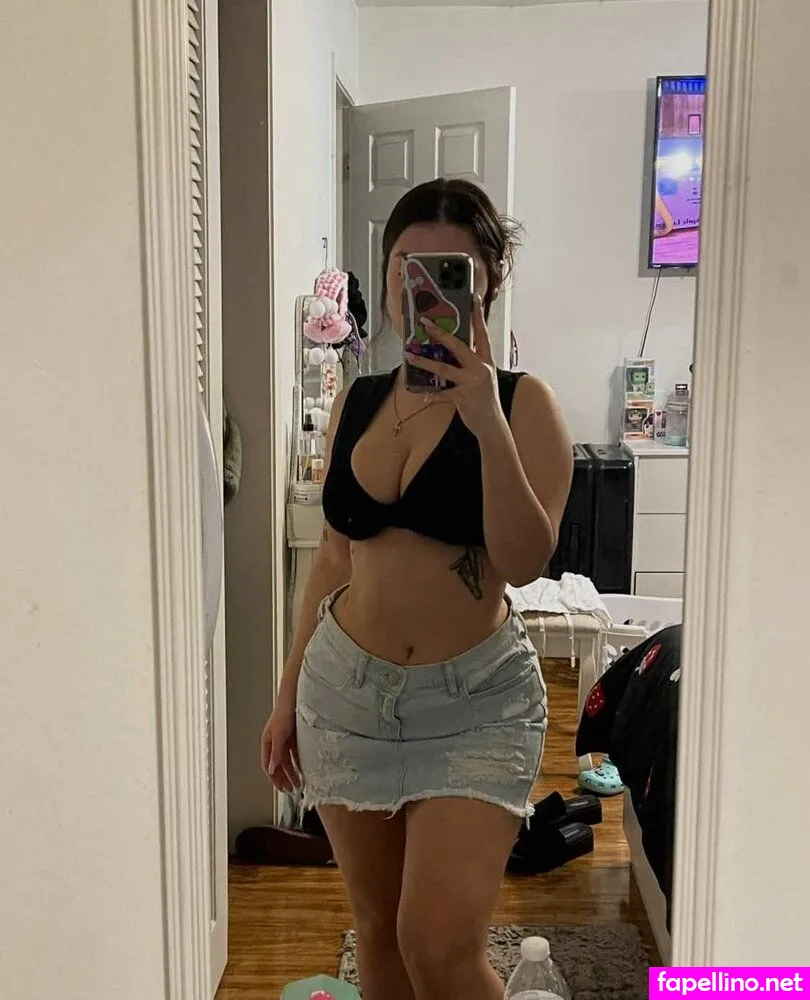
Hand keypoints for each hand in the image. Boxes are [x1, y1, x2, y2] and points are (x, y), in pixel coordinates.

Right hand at [260, 683, 300, 792]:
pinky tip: (302, 771)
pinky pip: (295, 755)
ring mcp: (285, 740)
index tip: (280, 789)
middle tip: (289, 790)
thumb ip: (276, 752)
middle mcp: (275, 742)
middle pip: (277, 765)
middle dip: (282, 779)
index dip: (273, 778)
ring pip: (286, 761)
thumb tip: (272, 769)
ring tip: (297, 784)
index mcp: (267, 742)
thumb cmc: (284, 712)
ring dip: (291, 773)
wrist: (295, 697)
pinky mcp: (294, 738)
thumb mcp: (280, 734)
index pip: (268, 765)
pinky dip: (297, 764)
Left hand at [406, 295, 505, 439]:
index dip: (478, 316)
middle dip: (440, 333)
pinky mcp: (464, 396)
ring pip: (444, 368)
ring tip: (410, 356)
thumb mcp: (483, 377)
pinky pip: (443, 393)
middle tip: (426, 323)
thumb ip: (471, 364)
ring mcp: (472, 382)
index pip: (482, 334)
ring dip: (424, 362)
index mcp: (486, 361)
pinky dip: (432, 395)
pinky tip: (424, 396)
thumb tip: (452, 351)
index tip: (474, 299)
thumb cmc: (485, 400)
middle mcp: (480, 368)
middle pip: (458, 346)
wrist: (492, 424)